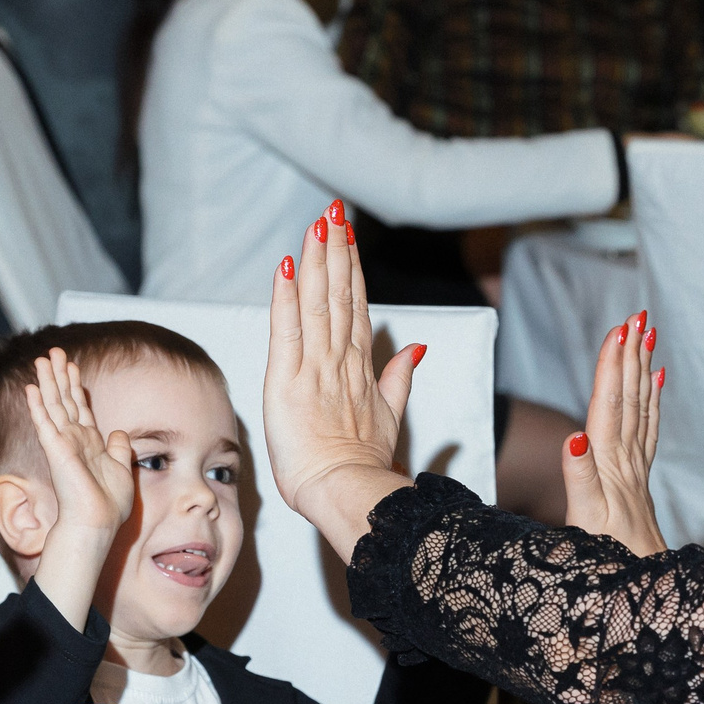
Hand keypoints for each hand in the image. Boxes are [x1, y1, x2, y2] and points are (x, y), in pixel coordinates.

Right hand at [23, 348, 136, 629]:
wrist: (97, 522)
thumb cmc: (108, 505)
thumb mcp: (122, 469)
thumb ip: (119, 449)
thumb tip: (119, 432)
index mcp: (89, 444)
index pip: (80, 408)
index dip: (76, 387)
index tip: (72, 366)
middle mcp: (74, 440)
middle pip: (65, 400)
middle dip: (59, 375)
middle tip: (54, 352)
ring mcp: (63, 443)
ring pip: (53, 405)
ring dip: (48, 381)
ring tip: (43, 359)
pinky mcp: (56, 449)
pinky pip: (45, 422)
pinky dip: (38, 404)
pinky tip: (32, 387)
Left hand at [265, 200, 421, 561]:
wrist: (346, 493)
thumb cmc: (361, 466)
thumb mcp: (389, 417)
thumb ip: (400, 378)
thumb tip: (416, 347)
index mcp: (360, 368)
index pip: (355, 306)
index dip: (352, 268)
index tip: (348, 234)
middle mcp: (340, 360)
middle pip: (340, 294)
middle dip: (337, 249)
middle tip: (334, 210)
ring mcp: (316, 368)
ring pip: (318, 303)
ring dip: (317, 260)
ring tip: (318, 224)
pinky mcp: (288, 381)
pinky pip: (288, 331)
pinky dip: (286, 298)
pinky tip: (287, 266)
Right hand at [563, 311, 665, 557]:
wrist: (644, 590)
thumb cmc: (609, 559)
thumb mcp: (586, 520)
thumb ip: (579, 477)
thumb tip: (574, 435)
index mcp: (608, 465)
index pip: (609, 405)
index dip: (612, 367)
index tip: (620, 330)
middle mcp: (625, 462)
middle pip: (628, 400)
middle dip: (630, 357)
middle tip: (637, 316)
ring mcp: (634, 471)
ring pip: (639, 410)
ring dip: (640, 372)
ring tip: (646, 337)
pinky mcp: (638, 482)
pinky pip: (646, 432)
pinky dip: (650, 403)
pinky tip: (655, 383)